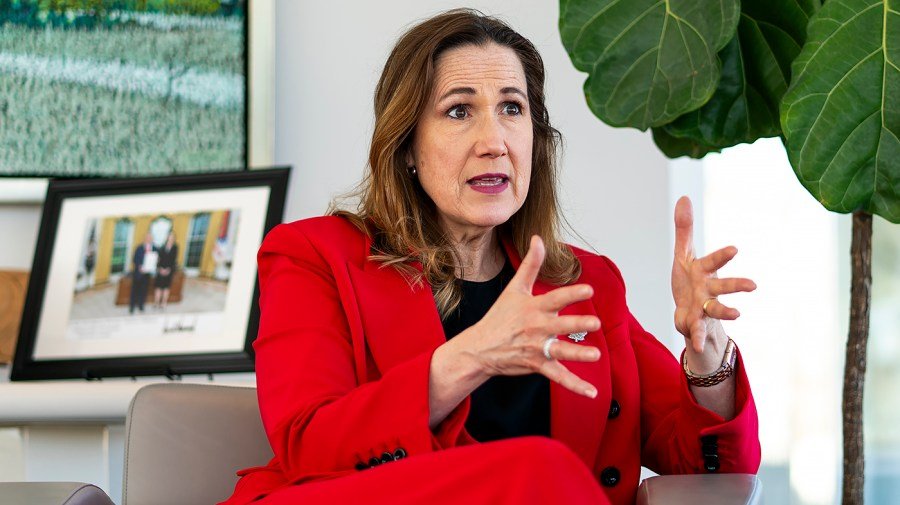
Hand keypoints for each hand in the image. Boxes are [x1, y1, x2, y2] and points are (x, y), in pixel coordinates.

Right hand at [457, 235, 601, 397]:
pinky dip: (575, 386)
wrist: (481, 348)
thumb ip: (530, 264)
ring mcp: (537, 348)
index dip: (571, 294)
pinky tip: (592, 392)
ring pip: (560, 352)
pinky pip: (559, 376)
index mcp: (533, 308)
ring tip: (594, 356)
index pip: (555, 298)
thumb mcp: (514, 289)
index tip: (588, 291)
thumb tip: (538, 238)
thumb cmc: (500, 317)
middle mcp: (536, 328)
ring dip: (578, 355)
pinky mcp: (538, 365)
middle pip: (559, 326)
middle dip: (577, 326)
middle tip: (595, 324)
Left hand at [671, 196, 755, 363]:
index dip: (722, 256)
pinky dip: (697, 339)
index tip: (734, 249)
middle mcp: (708, 290)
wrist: (689, 311)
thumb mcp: (683, 255)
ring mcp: (703, 308)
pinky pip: (696, 332)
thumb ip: (684, 229)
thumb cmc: (690, 279)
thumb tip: (684, 197)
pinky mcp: (694, 324)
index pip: (713, 261)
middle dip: (737, 284)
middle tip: (753, 284)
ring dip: (726, 311)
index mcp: (704, 271)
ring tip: (738, 314)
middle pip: (724, 286)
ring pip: (716, 309)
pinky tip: (697, 348)